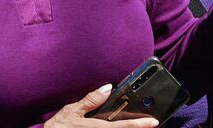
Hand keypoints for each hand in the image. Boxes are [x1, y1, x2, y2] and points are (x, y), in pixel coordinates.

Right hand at [44, 84, 160, 127]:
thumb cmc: (58, 127)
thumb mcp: (71, 111)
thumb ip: (90, 100)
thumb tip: (107, 88)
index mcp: (97, 127)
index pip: (124, 126)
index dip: (140, 124)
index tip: (154, 122)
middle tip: (150, 124)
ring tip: (138, 125)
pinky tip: (122, 126)